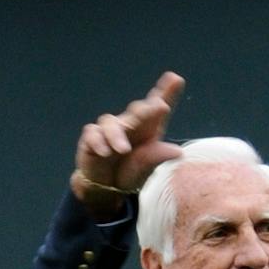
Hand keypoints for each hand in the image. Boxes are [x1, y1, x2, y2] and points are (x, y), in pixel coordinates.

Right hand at [72, 71, 185, 203]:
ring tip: (124, 149)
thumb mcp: (145, 168)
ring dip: (117, 135)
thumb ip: (157, 156)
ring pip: (111, 122)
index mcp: (147, 128)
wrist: (106, 189)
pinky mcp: (91, 139)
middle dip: (146, 109)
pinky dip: (99, 141)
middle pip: (137, 110)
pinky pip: (93, 134)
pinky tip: (105, 152)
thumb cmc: (130, 172)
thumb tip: (177, 151)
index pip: (155, 107)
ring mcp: (109, 130)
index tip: (175, 79)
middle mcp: (129, 124)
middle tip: (160, 107)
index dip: (165, 92)